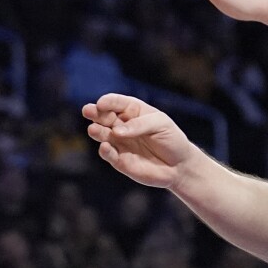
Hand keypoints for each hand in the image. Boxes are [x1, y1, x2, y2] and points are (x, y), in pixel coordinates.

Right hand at [83, 94, 199, 189]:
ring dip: (96, 131)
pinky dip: (104, 151)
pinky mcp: (119, 161)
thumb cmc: (171, 139)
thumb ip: (139, 125)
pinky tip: (104, 146)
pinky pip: (108, 154)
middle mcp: (121, 125)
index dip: (108, 101)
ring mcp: (119, 142)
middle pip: (104, 116)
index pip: (116, 102)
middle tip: (88, 111)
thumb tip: (117, 131)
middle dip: (95, 113)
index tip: (101, 103)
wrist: (180, 165)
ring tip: (93, 130)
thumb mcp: (160, 124)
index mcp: (132, 110)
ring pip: (102, 135)